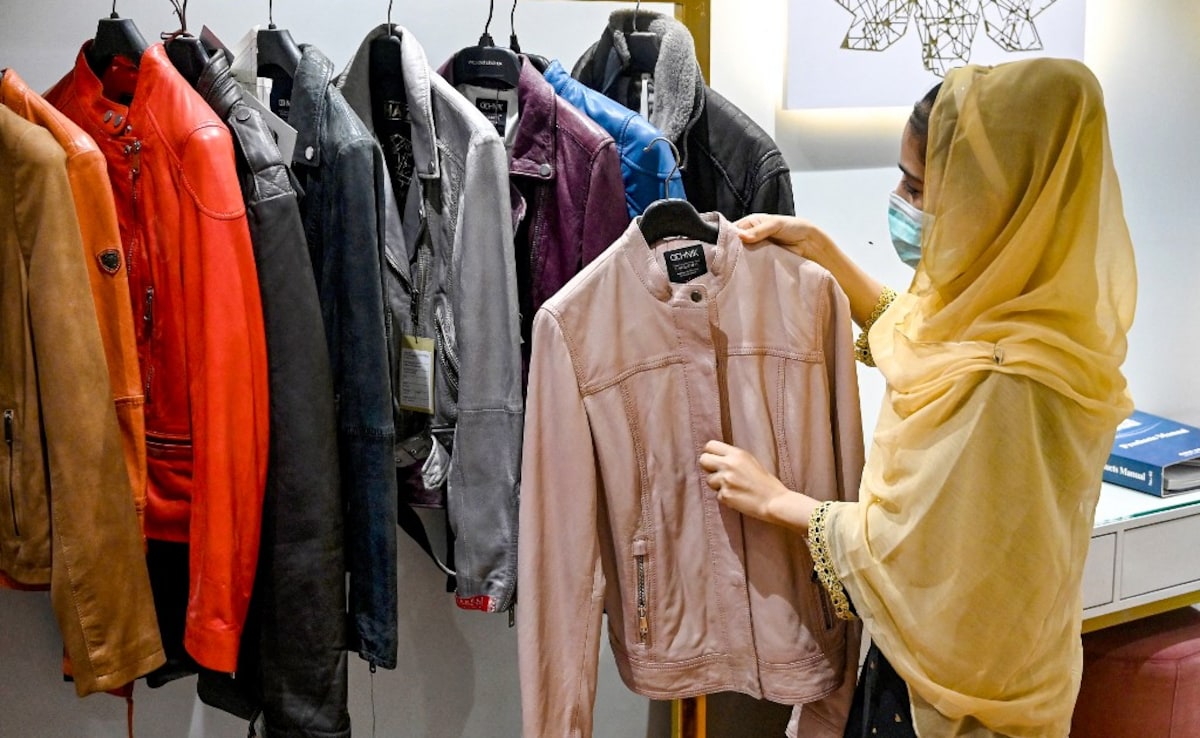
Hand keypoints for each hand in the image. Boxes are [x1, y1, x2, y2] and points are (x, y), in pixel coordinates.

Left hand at [700, 441, 820, 531]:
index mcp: (737, 454)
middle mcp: (729, 465)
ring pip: (709, 480)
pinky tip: (738, 497)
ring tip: (735, 487)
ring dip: (718, 485)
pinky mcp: (725, 495)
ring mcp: (726, 481)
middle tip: (719, 474)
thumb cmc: (765, 482)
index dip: (710, 453)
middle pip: (703, 460)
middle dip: (708, 468)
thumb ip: (733, 458)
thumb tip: (715, 457)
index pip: (710, 445)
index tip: (715, 460)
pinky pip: (718, 495)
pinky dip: (726, 497)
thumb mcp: (750, 462)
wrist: (774, 502)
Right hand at [734, 214, 836, 263]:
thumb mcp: (776, 224)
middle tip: (728, 260)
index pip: (732, 230)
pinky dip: (750, 269)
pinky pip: (752, 267)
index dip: (727, 238)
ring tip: (736, 268)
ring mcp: (755, 252)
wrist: (811, 244)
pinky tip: (747, 273)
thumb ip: (759, 230)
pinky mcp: (761, 263)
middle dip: (732, 252)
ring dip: (741, 262)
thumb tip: (741, 236)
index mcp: (750, 224)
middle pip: (734, 246)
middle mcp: (750, 237)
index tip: (722, 247)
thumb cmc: (795, 228)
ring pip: (741, 258)